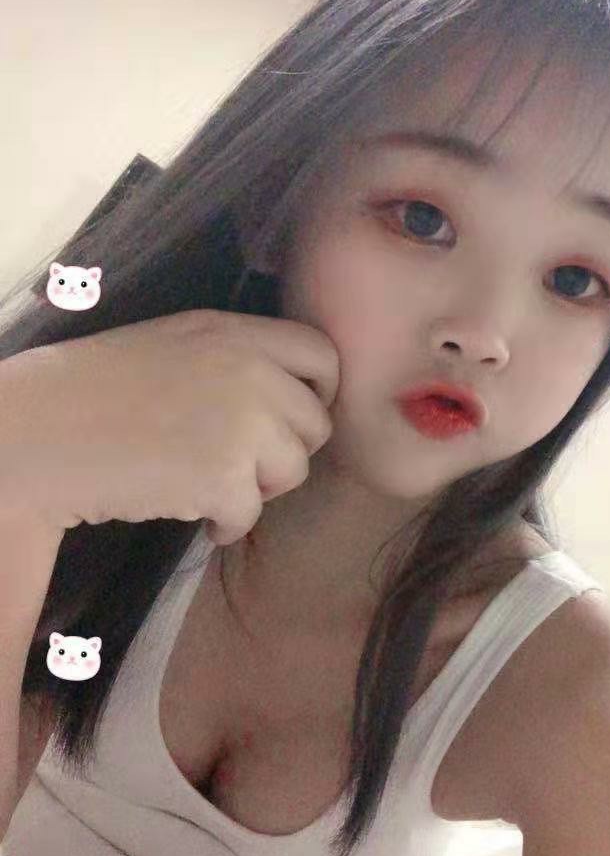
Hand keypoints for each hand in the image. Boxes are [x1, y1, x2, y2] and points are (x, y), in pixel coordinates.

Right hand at [0, 309, 339, 546]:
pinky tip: (193, 514)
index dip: (317, 394)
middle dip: (285, 452)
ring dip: (258, 489)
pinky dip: (225, 524)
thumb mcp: (174, 344)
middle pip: (316, 423)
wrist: (41, 432)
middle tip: (241, 465)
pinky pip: (253, 513)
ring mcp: (241, 421)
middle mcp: (248, 369)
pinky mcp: (224, 475)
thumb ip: (236, 358)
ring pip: (293, 470)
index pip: (322, 355)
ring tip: (209, 486)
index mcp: (233, 331)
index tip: (291, 420)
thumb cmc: (93, 391)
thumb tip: (289, 397)